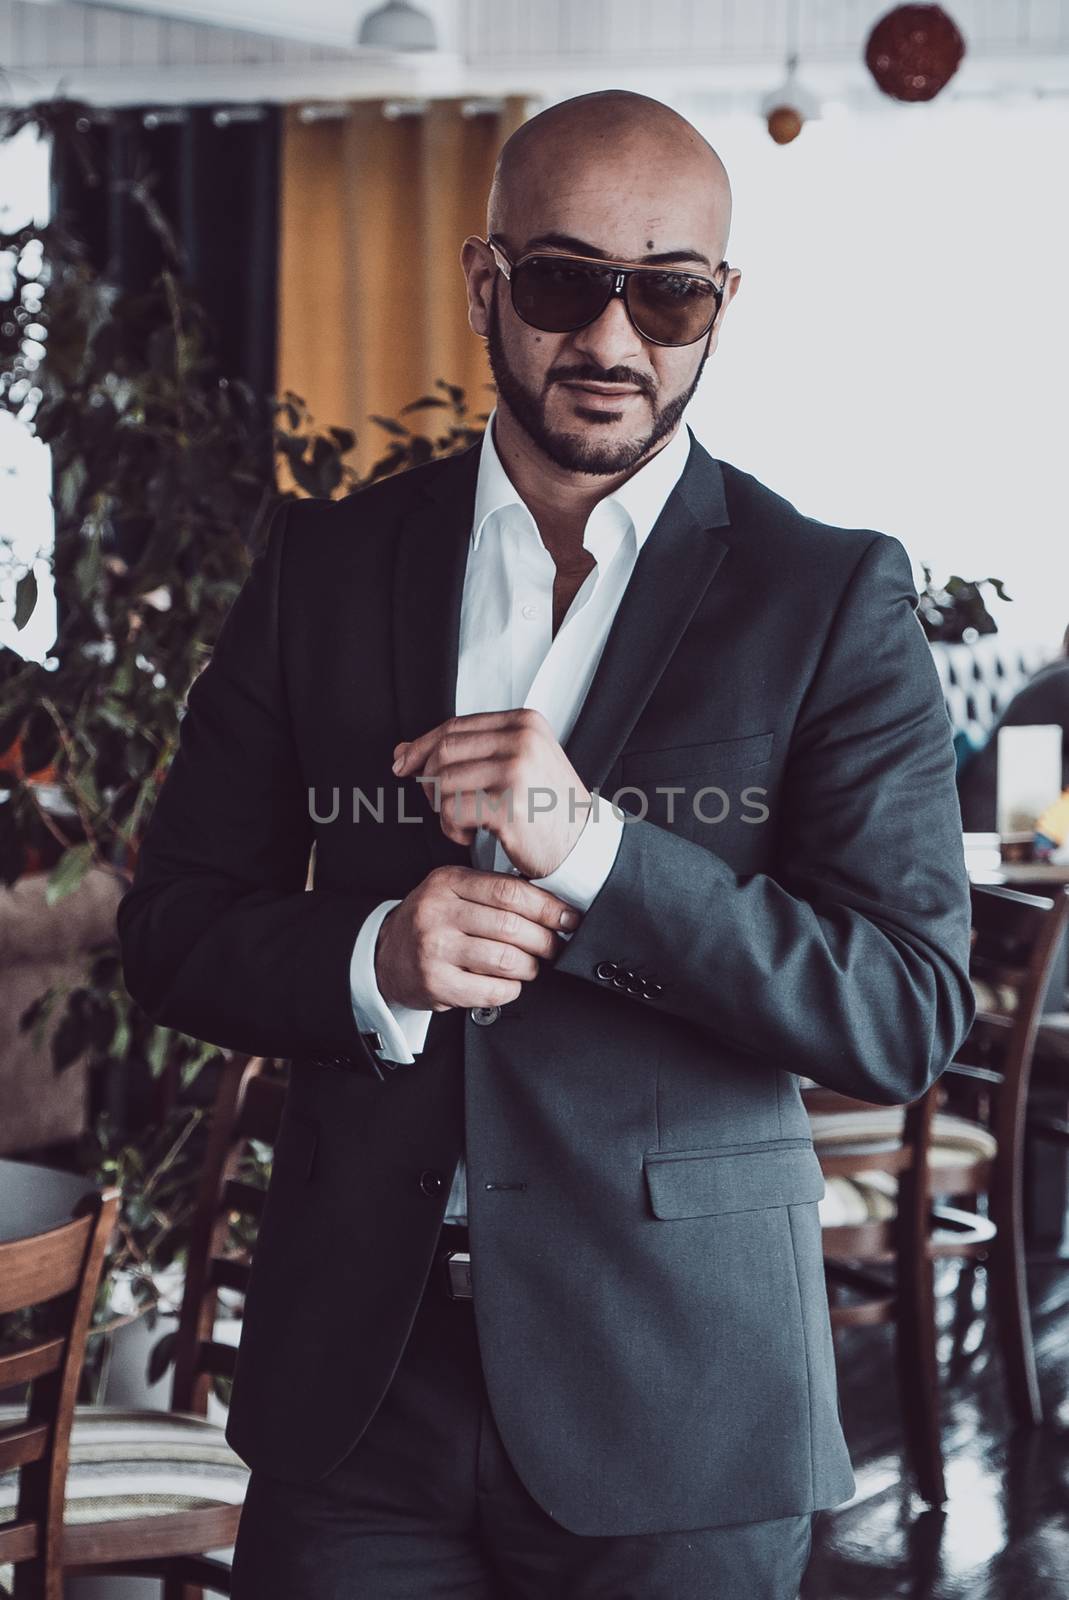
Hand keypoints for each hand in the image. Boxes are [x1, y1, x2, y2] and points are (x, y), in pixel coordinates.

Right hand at [375, 864, 581, 1011]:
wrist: (385, 955)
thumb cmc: (429, 922)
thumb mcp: (452, 891)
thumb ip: (491, 890)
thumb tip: (551, 903)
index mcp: (448, 883)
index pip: (510, 891)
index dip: (547, 906)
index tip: (568, 917)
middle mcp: (438, 913)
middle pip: (511, 926)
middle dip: (545, 940)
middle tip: (554, 946)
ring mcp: (435, 949)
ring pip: (505, 959)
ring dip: (530, 966)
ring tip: (530, 965)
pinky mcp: (436, 983)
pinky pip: (491, 990)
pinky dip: (511, 989)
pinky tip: (509, 983)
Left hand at [392, 708, 591, 878]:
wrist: (582, 846)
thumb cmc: (545, 808)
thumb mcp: (514, 765)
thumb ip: (465, 753)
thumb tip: (403, 751)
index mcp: (523, 722)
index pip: (455, 726)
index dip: (422, 746)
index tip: (402, 764)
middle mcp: (522, 739)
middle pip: (444, 751)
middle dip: (430, 781)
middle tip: (440, 804)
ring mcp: (516, 770)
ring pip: (443, 782)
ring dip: (443, 809)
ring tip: (464, 823)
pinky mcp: (509, 806)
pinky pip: (452, 812)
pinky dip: (451, 830)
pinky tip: (469, 836)